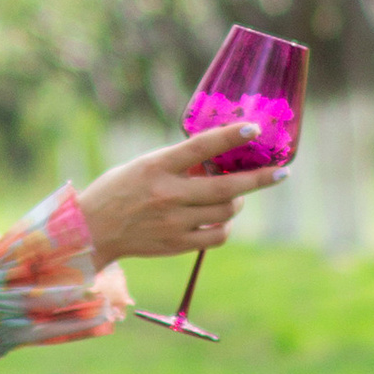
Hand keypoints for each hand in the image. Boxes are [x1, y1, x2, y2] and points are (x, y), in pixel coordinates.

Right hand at [76, 123, 284, 266]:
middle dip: (259, 180)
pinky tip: (219, 220)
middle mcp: (166, 195)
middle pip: (225, 188)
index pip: (199, 147)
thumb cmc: (119, 191)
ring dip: (237, 203)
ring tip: (233, 198)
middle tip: (282, 173)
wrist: (92, 231)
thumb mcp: (143, 166)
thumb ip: (178, 163)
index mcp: (156, 167)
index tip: (253, 129)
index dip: (229, 136)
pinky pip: (217, 236)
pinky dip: (224, 226)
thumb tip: (218, 159)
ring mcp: (173, 222)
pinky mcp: (176, 244)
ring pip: (226, 213)